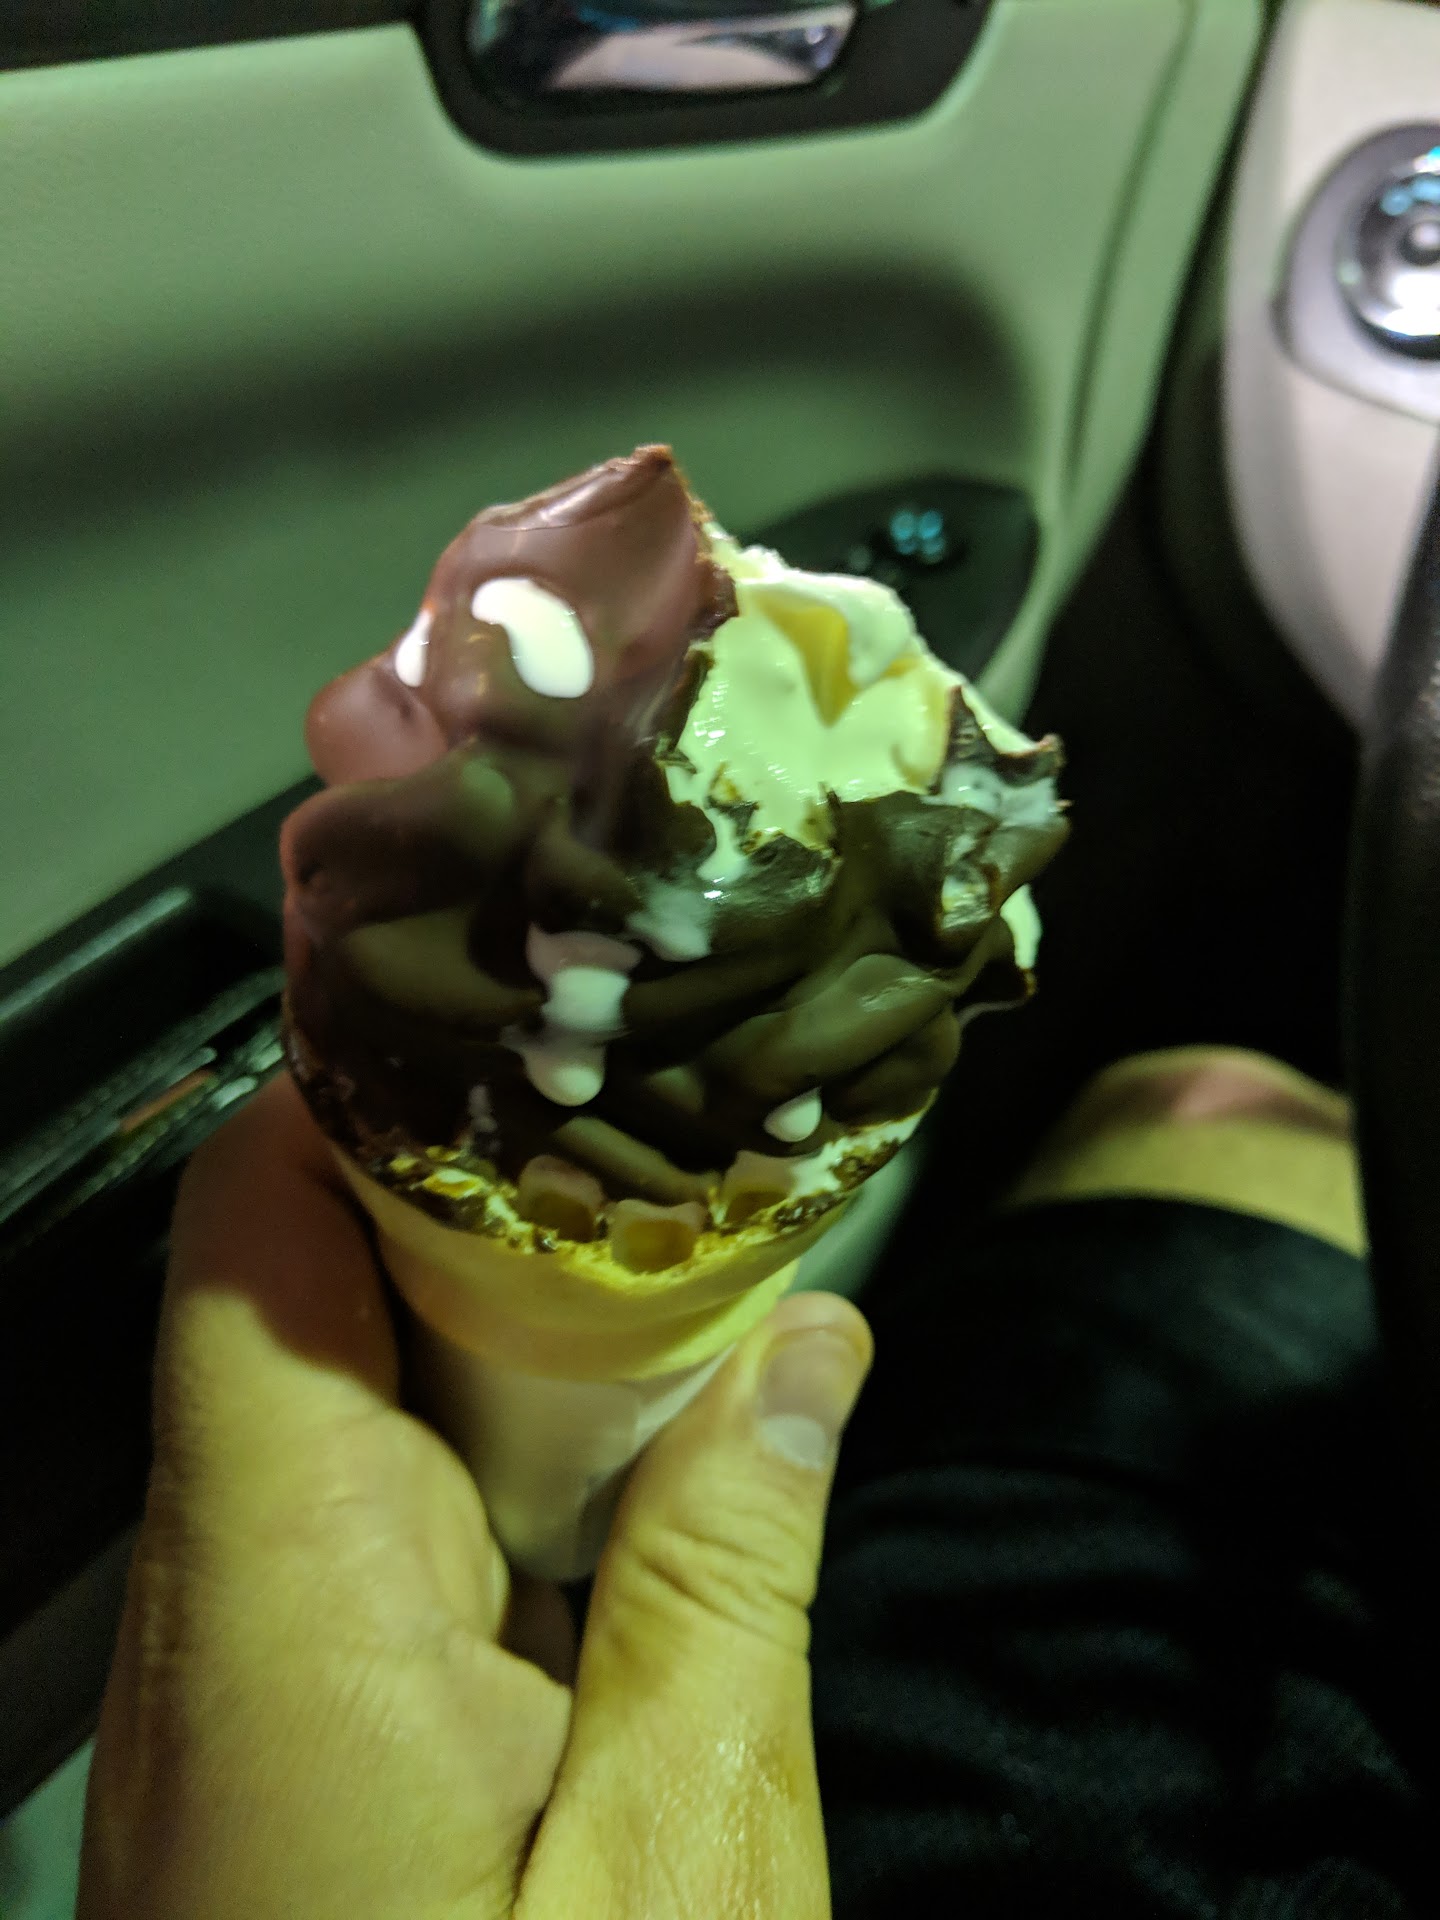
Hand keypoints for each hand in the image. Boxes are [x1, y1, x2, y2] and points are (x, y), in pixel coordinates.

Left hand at [77, 1076, 871, 1918]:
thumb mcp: (675, 1871)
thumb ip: (727, 1589)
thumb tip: (805, 1348)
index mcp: (286, 1596)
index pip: (257, 1230)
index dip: (379, 1092)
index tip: (538, 1033)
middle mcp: (217, 1607)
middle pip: (317, 1297)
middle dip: (496, 1203)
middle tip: (676, 1144)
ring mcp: (236, 1675)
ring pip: (352, 1406)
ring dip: (508, 1333)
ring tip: (679, 1270)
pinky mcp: (280, 1730)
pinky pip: (369, 1523)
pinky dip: (494, 1456)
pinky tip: (620, 1455)